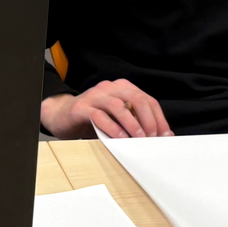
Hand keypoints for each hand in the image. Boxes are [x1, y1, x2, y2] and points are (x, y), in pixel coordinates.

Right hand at [41, 80, 171, 139]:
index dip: (158, 118)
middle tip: (152, 137)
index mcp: (122, 87)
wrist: (63, 116)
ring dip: (131, 123)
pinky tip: (119, 138)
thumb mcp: (118, 119)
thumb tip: (163, 135)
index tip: (164, 135)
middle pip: (136, 98)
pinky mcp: (81, 108)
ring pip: (117, 105)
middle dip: (148, 119)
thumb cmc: (95, 118)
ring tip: (138, 138)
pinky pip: (99, 116)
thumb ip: (137, 122)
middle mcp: (110, 88)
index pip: (147, 99)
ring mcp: (95, 96)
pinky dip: (112, 127)